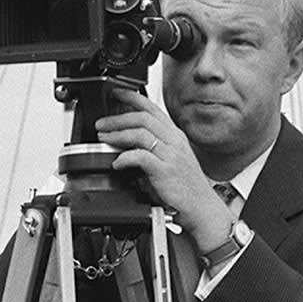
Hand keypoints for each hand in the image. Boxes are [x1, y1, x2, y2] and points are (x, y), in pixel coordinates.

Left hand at [95, 88, 234, 253]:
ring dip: (118, 134)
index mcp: (175, 135)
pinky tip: (117, 163)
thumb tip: (126, 144)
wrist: (202, 207)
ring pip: (140, 133)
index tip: (115, 94)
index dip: (132, 98)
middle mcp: (174, 141)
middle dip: (117, 118)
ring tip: (104, 139)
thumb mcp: (171, 160)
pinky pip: (141, 156)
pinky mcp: (166, 170)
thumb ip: (153, 148)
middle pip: (142, 118)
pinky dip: (125, 157)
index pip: (152, 108)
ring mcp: (171, 155)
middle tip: (101, 124)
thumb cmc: (186, 187)